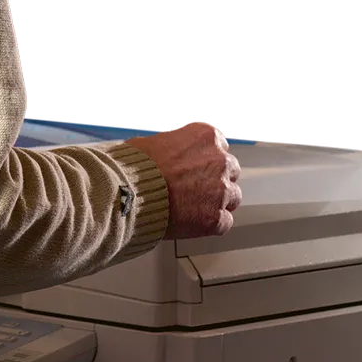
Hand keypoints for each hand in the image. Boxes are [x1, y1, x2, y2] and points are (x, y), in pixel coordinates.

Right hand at [124, 122, 241, 239]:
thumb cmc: (134, 167)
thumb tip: (168, 156)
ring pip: (232, 197)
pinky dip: (211, 223)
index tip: (196, 168)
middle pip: (229, 171)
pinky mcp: (216, 217)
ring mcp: (221, 190)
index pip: (218, 147)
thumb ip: (172, 148)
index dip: (205, 160)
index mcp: (205, 137)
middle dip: (215, 179)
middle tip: (194, 188)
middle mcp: (219, 161)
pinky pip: (224, 222)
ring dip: (216, 201)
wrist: (129, 193)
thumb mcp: (152, 143)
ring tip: (193, 207)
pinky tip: (193, 222)